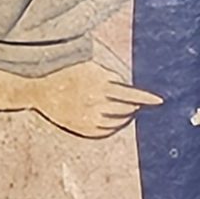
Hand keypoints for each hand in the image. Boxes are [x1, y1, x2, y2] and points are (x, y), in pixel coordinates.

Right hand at [34, 61, 161, 138]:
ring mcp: (89, 117)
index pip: (131, 93)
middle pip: (127, 108)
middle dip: (134, 105)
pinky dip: (114, 126)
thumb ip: (110, 76)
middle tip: (135, 102)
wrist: (40, 89)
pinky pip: (106, 131)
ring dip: (126, 115)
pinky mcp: (82, 128)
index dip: (147, 98)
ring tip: (126, 110)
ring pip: (118, 120)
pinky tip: (113, 120)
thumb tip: (130, 89)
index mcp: (100, 85)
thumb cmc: (67, 73)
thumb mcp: (89, 67)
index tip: (160, 101)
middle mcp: (96, 102)